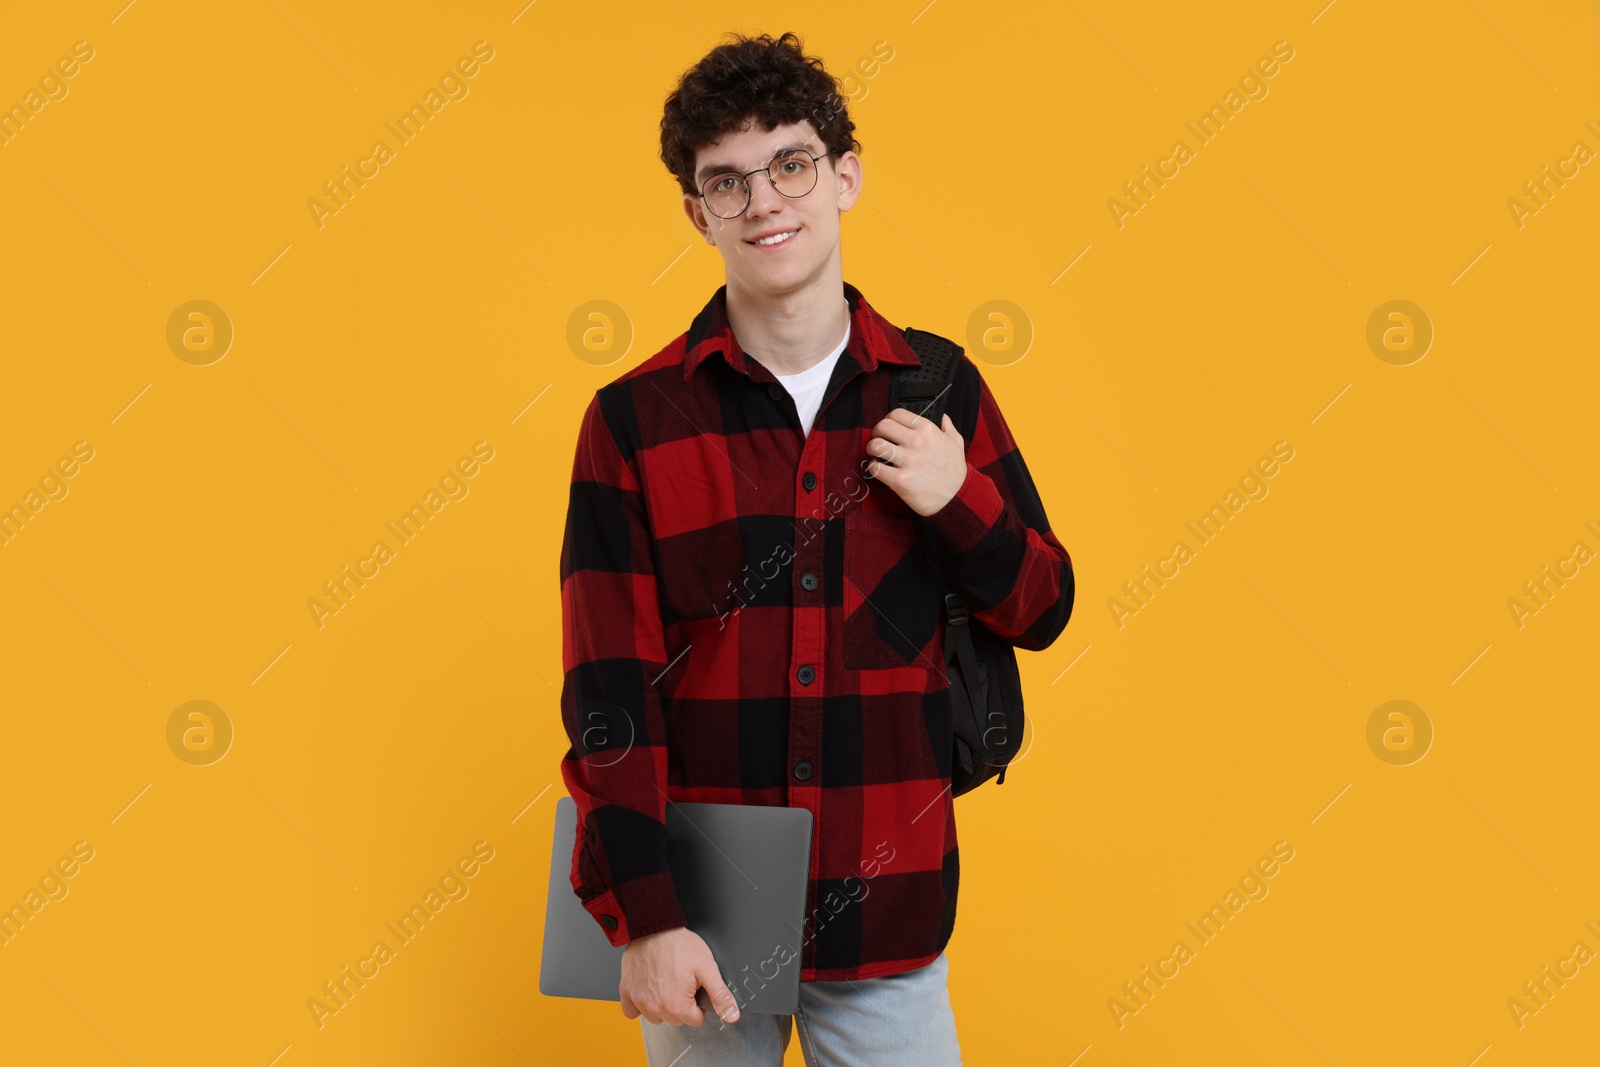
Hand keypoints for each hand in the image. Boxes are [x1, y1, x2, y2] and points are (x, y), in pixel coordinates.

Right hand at [619, 926, 741, 1026]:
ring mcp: (639, 1000)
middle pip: (676, 1020)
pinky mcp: (626, 991)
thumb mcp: (707, 967)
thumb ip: (720, 995)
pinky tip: (648, 990)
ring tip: (665, 982)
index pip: (696, 1020)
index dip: (699, 1003)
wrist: (653, 927)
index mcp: (677, 1005)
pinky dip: (639, 1004)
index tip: (695, 987)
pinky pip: (632, 1011)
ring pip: (656, 1017)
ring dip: (662, 1005)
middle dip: (682, 1004)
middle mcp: (656, 1007)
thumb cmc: (679, 944)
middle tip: (682, 980)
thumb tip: (732, 1016)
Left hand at [864, 407, 967, 516]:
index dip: (888, 420)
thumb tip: (942, 416)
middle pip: (882, 426)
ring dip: (872, 451)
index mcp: (928, 429)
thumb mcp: (956, 443)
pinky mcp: (901, 480)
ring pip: (875, 445)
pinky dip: (873, 468)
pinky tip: (880, 470)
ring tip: (877, 456)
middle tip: (880, 442)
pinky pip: (875, 468)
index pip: (896, 414)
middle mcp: (917, 442)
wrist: (957, 498)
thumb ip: (948, 427)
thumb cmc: (955, 472)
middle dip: (877, 433)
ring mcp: (908, 461)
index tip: (888, 430)